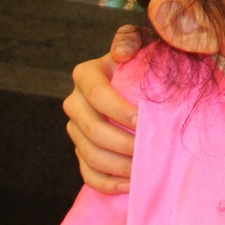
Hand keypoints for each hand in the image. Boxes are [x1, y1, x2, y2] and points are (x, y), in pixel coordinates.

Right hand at [65, 29, 141, 192]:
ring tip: (144, 169)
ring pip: (91, 155)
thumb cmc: (144, 63)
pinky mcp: (80, 150)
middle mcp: (75, 102)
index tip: (143, 121)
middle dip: (123, 144)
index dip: (119, 111)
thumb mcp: (142, 43)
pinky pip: (88, 174)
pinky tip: (129, 185)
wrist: (141, 85)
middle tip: (149, 151)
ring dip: (119, 167)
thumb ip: (131, 40)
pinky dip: (108, 183)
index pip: (97, 96)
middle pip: (93, 130)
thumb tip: (120, 53)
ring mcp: (75, 129)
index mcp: (86, 74)